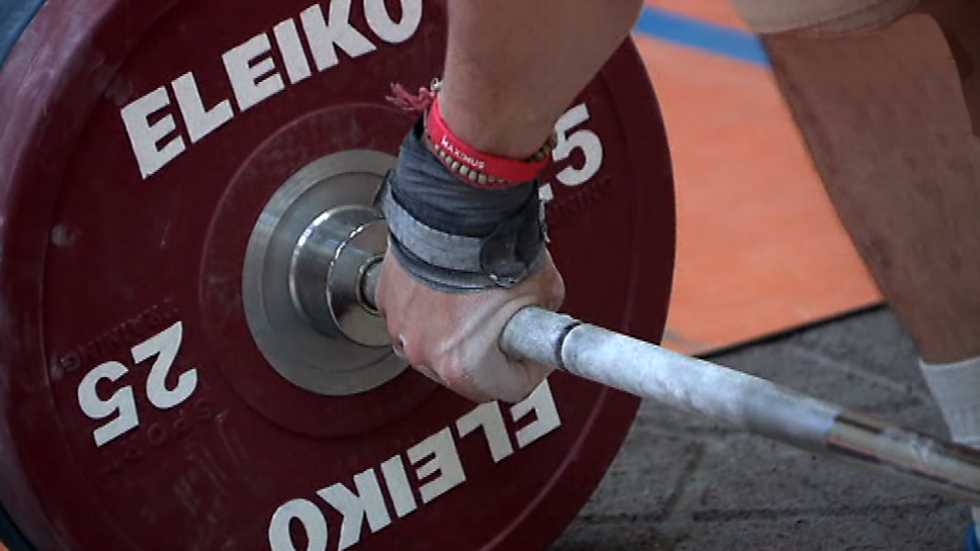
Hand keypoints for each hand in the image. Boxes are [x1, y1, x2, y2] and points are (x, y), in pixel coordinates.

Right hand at [375, 249, 564, 402]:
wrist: (456, 208)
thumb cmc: (494, 250)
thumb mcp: (545, 291)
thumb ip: (544, 319)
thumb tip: (543, 319)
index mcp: (466, 367)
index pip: (510, 388)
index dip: (531, 369)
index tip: (534, 353)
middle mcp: (427, 355)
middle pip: (467, 372)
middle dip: (488, 352)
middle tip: (505, 322)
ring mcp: (402, 328)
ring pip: (435, 345)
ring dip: (454, 331)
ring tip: (475, 298)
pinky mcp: (388, 300)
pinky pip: (413, 316)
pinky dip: (429, 306)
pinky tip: (449, 282)